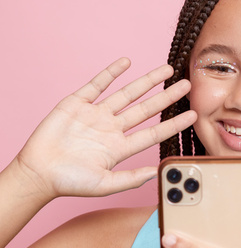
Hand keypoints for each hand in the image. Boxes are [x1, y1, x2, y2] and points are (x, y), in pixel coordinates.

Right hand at [15, 58, 195, 199]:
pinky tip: (126, 63)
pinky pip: (98, 84)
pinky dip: (111, 73)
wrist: (39, 172)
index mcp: (120, 148)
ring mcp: (96, 114)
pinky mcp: (77, 103)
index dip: (174, 124)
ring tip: (166, 70)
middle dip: (167, 97)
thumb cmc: (70, 182)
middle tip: (187, 84)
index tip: (193, 115)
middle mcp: (111, 129)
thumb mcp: (105, 184)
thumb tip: (157, 172)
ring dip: (146, 81)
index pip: (154, 133)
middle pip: (146, 109)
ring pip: (126, 93)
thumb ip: (131, 178)